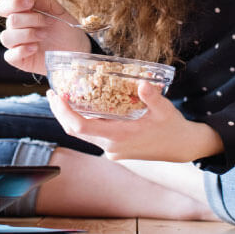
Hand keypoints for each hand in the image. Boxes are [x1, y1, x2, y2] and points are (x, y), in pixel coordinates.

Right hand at [0, 0, 90, 74]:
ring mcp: (17, 45)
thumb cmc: (66, 28)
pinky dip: (21, 50)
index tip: (30, 3)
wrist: (78, 48)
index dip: (13, 3)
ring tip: (43, 35)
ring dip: (27, 34)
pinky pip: (9, 56)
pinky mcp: (20, 60)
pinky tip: (35, 48)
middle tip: (46, 22)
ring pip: (6, 37)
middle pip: (10, 21)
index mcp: (21, 14)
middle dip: (30, 19)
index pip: (2, 7)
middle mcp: (16, 29)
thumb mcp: (56, 9)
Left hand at [46, 80, 223, 161]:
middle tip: (52, 93)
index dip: (65, 112)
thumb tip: (143, 84)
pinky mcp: (114, 149)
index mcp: (120, 137)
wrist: (182, 147)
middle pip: (75, 131)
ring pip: (82, 134)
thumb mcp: (165, 109)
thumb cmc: (173, 127)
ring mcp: (112, 150)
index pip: (81, 127)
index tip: (57, 96)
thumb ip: (152, 97)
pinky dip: (83, 121)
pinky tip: (82, 106)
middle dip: (60, 113)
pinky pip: (92, 135)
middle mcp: (111, 147)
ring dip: (70, 117)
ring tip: (63, 97)